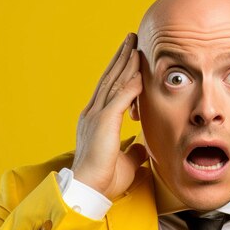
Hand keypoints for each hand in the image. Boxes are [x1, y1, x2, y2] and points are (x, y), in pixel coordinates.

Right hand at [72, 32, 148, 198]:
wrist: (89, 189)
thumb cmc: (103, 180)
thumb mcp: (124, 162)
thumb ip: (132, 152)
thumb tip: (141, 148)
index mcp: (95, 121)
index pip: (109, 90)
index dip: (119, 73)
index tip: (128, 58)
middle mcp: (93, 114)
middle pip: (109, 79)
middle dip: (121, 58)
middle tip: (130, 40)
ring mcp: (96, 116)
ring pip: (113, 83)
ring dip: (125, 63)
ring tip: (134, 45)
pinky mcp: (103, 122)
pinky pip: (119, 97)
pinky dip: (129, 84)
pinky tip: (138, 71)